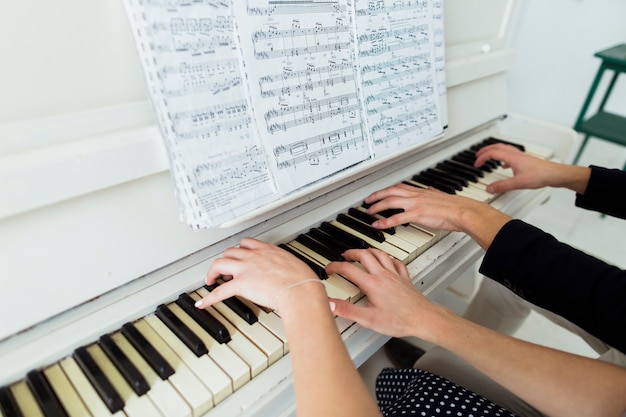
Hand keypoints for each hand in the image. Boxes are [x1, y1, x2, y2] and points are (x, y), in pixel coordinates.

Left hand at [194, 238, 320, 310]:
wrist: (300, 290)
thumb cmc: (303, 281)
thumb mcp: (295, 265)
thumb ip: (287, 266)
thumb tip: (291, 273)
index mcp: (268, 250)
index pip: (247, 243)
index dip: (240, 250)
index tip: (238, 256)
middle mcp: (254, 256)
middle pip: (230, 252)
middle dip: (225, 260)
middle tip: (224, 270)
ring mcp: (246, 269)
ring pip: (220, 264)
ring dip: (213, 271)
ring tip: (211, 279)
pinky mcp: (241, 285)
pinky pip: (219, 291)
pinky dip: (209, 298)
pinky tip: (203, 303)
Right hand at [325, 248, 441, 338]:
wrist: (423, 319)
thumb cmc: (399, 320)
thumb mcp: (368, 319)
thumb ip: (347, 310)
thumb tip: (330, 304)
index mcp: (372, 284)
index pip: (348, 269)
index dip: (335, 267)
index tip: (329, 269)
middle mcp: (383, 275)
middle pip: (364, 255)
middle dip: (352, 253)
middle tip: (344, 255)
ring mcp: (395, 275)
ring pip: (381, 254)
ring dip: (369, 251)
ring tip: (363, 252)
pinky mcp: (405, 278)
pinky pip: (396, 262)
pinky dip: (389, 258)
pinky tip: (388, 260)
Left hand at [364, 183, 491, 230]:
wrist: (463, 211)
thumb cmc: (455, 207)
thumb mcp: (441, 195)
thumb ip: (433, 192)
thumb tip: (430, 189)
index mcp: (421, 191)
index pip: (398, 187)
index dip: (387, 189)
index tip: (379, 192)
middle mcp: (416, 195)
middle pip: (390, 192)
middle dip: (376, 195)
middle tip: (367, 201)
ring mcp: (415, 204)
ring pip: (389, 202)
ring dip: (376, 206)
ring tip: (368, 212)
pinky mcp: (417, 214)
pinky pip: (396, 218)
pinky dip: (384, 221)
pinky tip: (377, 225)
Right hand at [474, 143, 557, 192]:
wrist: (554, 174)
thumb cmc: (540, 175)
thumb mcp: (518, 183)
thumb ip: (502, 186)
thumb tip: (489, 188)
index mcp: (512, 157)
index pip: (492, 153)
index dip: (482, 158)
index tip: (476, 164)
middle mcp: (515, 154)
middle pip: (496, 147)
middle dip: (485, 151)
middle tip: (477, 156)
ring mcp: (520, 156)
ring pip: (503, 149)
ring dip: (493, 151)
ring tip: (488, 157)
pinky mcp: (524, 160)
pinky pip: (510, 154)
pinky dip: (502, 157)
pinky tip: (504, 165)